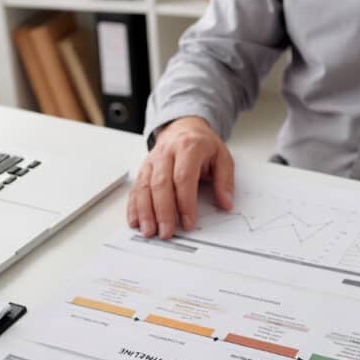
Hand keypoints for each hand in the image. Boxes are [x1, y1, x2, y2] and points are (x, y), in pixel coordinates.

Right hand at [127, 116, 234, 238]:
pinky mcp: (143, 168)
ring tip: (150, 231)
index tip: (188, 222)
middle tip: (167, 232)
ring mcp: (152, 160)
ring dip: (145, 212)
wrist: (184, 127)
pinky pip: (136, 188)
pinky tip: (135, 221)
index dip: (185, 202)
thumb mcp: (222, 157)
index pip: (183, 177)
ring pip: (145, 187)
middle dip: (163, 211)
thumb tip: (226, 203)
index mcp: (189, 147)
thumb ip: (225, 181)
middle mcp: (167, 153)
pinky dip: (134, 206)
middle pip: (161, 184)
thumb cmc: (202, 145)